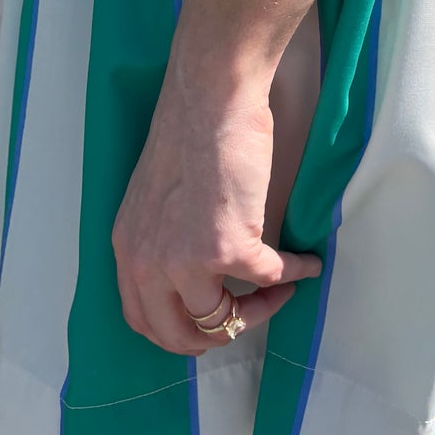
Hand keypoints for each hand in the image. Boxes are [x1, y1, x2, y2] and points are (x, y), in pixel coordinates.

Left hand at [111, 62, 322, 357]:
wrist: (210, 97)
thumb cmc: (189, 129)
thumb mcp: (155, 199)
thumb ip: (164, 237)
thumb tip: (195, 265)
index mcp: (128, 250)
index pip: (144, 321)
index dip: (182, 328)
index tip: (213, 313)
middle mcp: (148, 264)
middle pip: (180, 336)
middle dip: (219, 334)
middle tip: (247, 313)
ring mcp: (186, 260)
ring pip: (223, 320)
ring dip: (258, 310)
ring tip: (279, 288)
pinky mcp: (228, 247)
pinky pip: (269, 277)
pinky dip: (294, 273)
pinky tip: (306, 263)